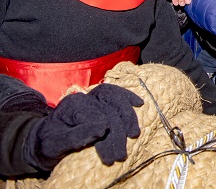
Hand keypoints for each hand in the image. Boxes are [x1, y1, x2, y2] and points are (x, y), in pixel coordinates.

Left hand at [24, 84, 142, 170]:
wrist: (40, 144)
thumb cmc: (47, 146)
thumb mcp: (55, 145)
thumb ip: (76, 136)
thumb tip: (103, 127)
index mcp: (71, 106)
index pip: (97, 116)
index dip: (106, 136)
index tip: (109, 157)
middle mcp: (83, 98)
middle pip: (109, 108)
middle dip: (118, 133)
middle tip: (120, 156)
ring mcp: (91, 98)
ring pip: (115, 100)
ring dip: (128, 117)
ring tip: (133, 135)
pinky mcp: (99, 102)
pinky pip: (117, 94)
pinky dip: (128, 98)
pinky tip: (139, 104)